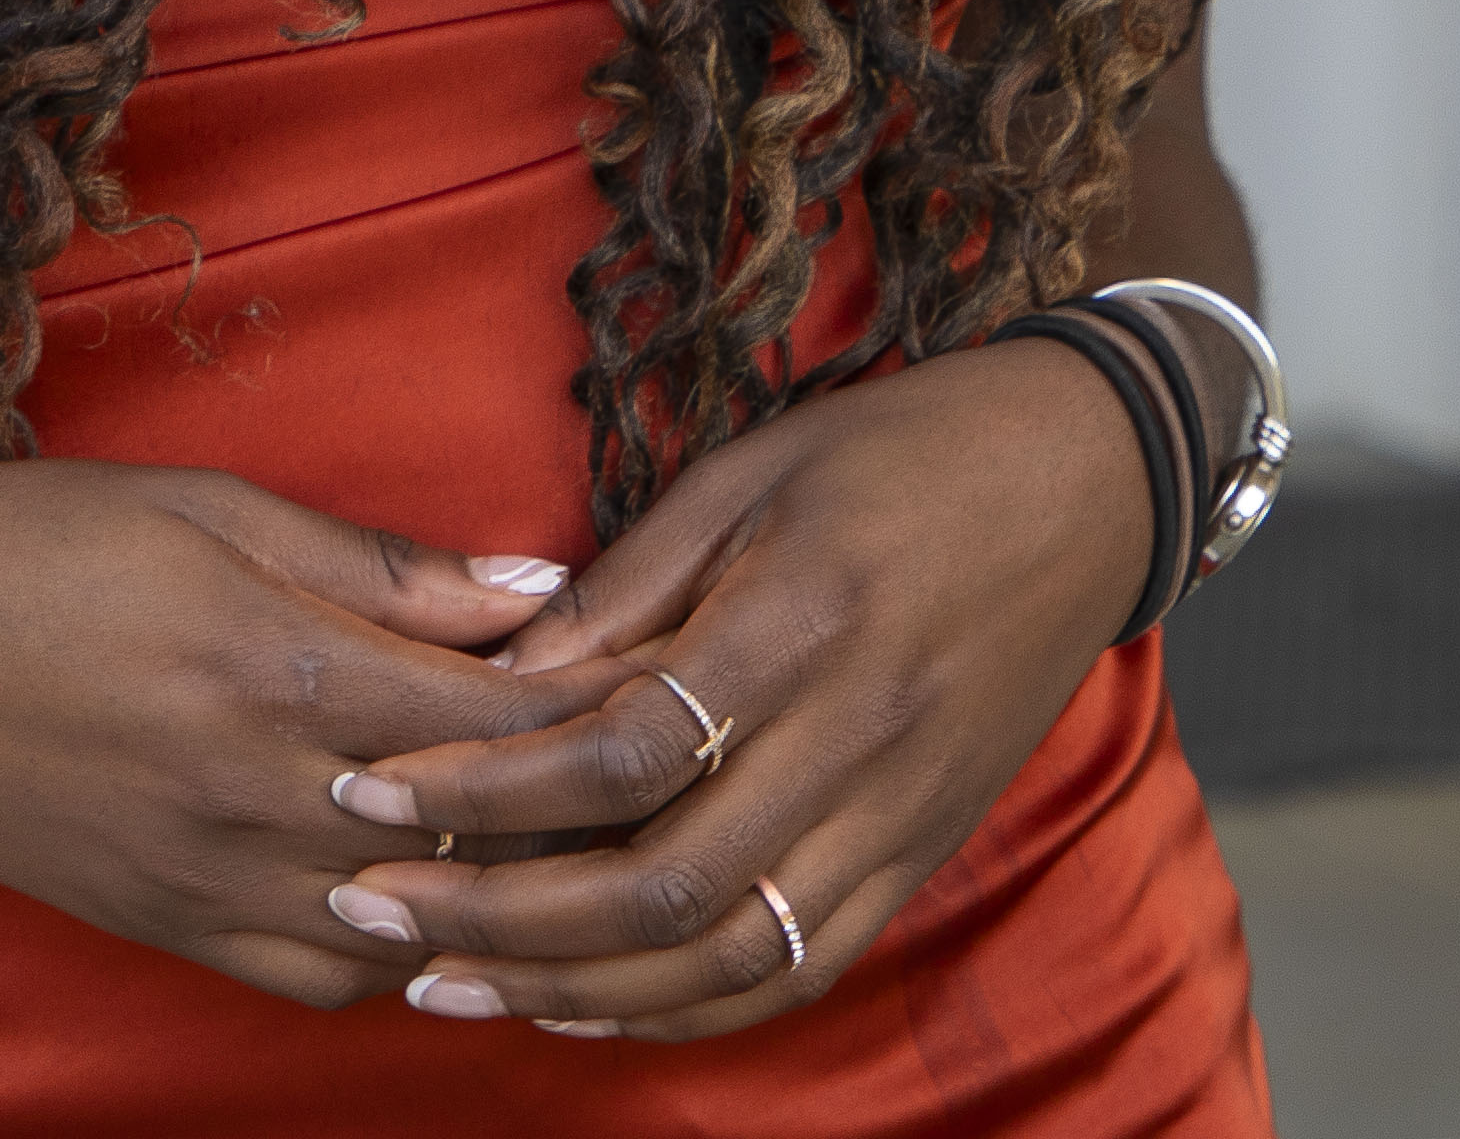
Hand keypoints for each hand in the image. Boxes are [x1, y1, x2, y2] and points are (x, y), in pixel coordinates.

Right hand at [0, 462, 604, 1006]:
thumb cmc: (20, 545)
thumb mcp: (206, 507)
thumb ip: (378, 564)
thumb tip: (537, 585)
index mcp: (274, 671)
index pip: (500, 718)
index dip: (596, 700)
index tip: (658, 669)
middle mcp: (254, 798)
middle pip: (479, 839)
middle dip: (576, 807)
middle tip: (645, 762)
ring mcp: (205, 882)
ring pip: (415, 934)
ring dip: (497, 895)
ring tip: (557, 840)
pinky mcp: (162, 928)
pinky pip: (321, 980)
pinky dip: (398, 950)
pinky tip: (430, 896)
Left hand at [308, 339, 1155, 1039]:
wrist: (1087, 481)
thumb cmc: (904, 451)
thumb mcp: (751, 470)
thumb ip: (628, 584)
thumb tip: (496, 676)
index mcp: (803, 621)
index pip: (621, 751)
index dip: (484, 788)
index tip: (371, 791)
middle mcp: (857, 738)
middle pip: (662, 885)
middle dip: (500, 916)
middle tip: (374, 908)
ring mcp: (900, 815)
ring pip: (724, 959)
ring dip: (572, 986)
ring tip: (448, 981)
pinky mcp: (923, 854)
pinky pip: (795, 969)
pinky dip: (682, 1008)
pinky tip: (582, 1001)